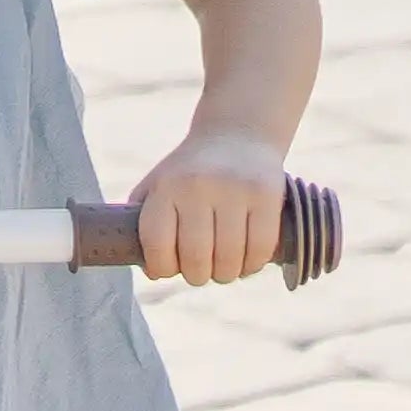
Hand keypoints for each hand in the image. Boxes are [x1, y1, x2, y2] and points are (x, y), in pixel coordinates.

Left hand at [132, 126, 287, 284]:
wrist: (236, 134)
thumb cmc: (189, 173)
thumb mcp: (156, 186)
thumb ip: (144, 225)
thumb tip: (153, 272)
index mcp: (166, 187)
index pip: (157, 243)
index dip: (161, 267)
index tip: (168, 269)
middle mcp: (198, 187)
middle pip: (196, 258)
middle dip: (196, 276)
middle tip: (200, 272)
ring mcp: (234, 190)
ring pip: (229, 259)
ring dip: (225, 275)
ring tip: (222, 268)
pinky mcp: (266, 195)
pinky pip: (260, 249)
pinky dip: (252, 265)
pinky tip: (245, 260)